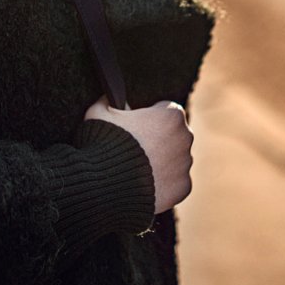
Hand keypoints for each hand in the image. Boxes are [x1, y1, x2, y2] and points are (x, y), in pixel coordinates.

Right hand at [85, 98, 193, 214]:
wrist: (105, 186)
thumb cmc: (103, 145)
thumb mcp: (98, 114)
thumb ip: (107, 101)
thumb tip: (108, 97)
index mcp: (171, 116)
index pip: (165, 109)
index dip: (149, 116)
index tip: (136, 126)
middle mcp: (185, 138)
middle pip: (174, 135)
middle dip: (159, 140)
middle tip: (135, 150)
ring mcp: (185, 165)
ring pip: (176, 160)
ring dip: (162, 163)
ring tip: (136, 170)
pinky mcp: (183, 188)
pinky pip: (175, 183)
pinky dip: (163, 185)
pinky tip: (143, 186)